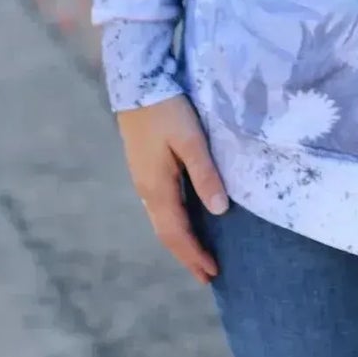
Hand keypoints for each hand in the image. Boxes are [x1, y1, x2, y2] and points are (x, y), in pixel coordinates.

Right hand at [116, 94, 229, 282]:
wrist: (137, 82)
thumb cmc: (167, 109)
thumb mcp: (191, 140)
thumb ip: (205, 174)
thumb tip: (220, 211)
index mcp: (157, 188)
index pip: (177, 233)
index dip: (194, 255)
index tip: (212, 273)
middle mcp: (146, 190)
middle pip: (166, 232)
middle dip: (186, 254)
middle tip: (207, 274)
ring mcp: (142, 179)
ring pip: (161, 220)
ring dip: (179, 239)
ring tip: (196, 252)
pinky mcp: (144, 168)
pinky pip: (159, 206)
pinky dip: (173, 222)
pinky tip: (183, 218)